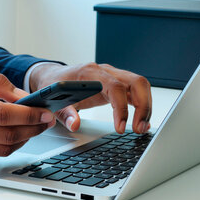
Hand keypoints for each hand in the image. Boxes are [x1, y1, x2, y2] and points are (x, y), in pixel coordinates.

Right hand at [0, 65, 55, 161]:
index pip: (4, 114)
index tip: (46, 113)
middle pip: (8, 136)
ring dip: (23, 140)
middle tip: (46, 122)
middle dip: (33, 129)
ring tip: (32, 128)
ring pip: (2, 149)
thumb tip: (22, 96)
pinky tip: (11, 134)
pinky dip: (4, 145)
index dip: (30, 115)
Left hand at [29, 62, 151, 133]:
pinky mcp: (116, 84)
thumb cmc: (55, 85)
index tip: (120, 127)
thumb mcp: (53, 100)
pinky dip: (141, 106)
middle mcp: (105, 71)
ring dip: (145, 107)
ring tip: (142, 128)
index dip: (121, 107)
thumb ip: (64, 113)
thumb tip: (75, 125)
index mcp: (90, 72)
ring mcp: (113, 76)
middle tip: (139, 128)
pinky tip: (141, 121)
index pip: (115, 86)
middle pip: (136, 82)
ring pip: (140, 85)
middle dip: (143, 106)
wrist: (55, 76)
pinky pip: (135, 92)